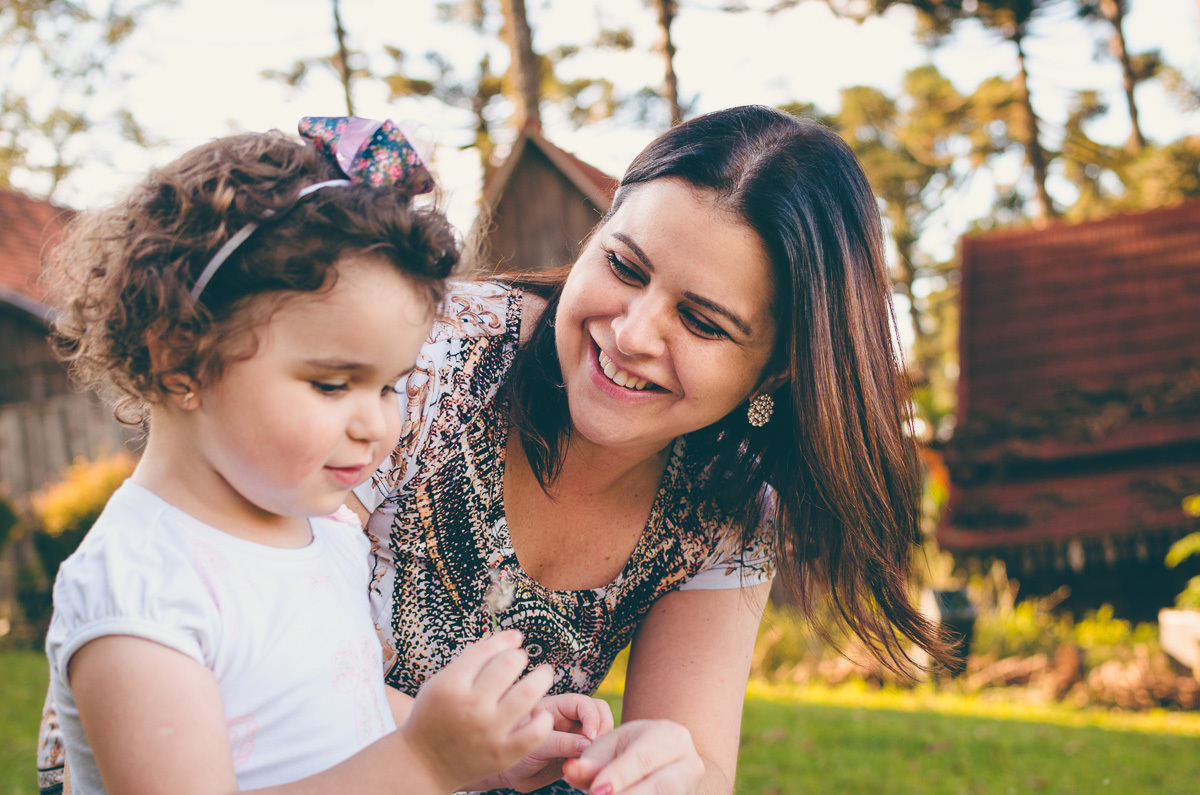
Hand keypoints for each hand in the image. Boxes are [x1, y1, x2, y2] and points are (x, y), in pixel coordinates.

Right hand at [401, 630, 554, 790]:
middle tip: (522, 659)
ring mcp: (489, 732)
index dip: (506, 639)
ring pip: (528, 693)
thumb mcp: (440, 682)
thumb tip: (510, 638)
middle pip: (509, 664)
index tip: (515, 639)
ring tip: (544, 675)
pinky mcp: (503, 754)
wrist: (423, 764)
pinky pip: (536, 732)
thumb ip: (471, 659)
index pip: (488, 649)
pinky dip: (543, 718)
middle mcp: (471, 706)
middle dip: (520, 656)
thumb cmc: (434, 717)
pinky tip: (539, 712)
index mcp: (452, 685)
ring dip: (542, 678)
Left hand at [475, 693, 615, 791]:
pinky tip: (588, 770)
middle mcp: (569, 719)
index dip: (592, 717)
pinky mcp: (578, 753)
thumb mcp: (534, 747)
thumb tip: (588, 743)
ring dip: (602, 745)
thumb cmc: (511, 752)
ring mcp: (575, 735)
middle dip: (603, 728)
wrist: (506, 773)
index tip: (590, 736)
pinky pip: (595, 753)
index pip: (584, 703)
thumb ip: (559, 743)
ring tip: (590, 762)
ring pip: (601, 732)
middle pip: (599, 712)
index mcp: (556, 708)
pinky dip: (598, 760)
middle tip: (595, 750)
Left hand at [562, 719, 704, 794]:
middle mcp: (689, 762)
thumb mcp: (609, 748)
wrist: (662, 762)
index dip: (619, 776)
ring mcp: (692, 787)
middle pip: (663, 785)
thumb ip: (589, 761)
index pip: (643, 758)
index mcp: (670, 737)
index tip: (595, 792)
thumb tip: (571, 770)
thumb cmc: (629, 751)